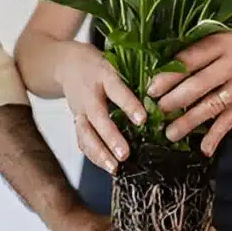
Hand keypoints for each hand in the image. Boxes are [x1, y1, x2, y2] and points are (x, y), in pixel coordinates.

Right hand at [57, 41, 145, 173]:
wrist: (68, 65)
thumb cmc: (100, 66)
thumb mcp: (117, 63)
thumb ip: (136, 78)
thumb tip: (163, 95)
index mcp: (103, 75)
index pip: (116, 90)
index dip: (128, 105)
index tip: (141, 120)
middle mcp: (89, 95)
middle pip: (98, 118)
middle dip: (111, 138)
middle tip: (124, 154)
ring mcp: (80, 111)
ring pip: (86, 134)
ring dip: (99, 153)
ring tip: (114, 167)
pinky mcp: (77, 123)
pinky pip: (83, 142)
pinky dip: (94, 156)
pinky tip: (107, 167)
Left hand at [148, 24, 231, 155]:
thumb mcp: (225, 37)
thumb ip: (201, 52)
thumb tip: (165, 72)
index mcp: (222, 41)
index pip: (191, 58)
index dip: (170, 75)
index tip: (152, 88)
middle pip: (200, 83)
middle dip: (176, 99)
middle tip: (157, 111)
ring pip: (213, 104)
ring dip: (190, 121)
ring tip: (171, 133)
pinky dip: (217, 135)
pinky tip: (205, 148)